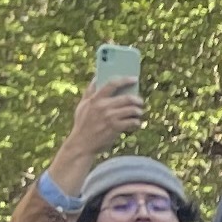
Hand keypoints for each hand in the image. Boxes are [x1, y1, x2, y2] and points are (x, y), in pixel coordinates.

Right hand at [49, 74, 141, 193]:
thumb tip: (96, 77)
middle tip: (140, 102)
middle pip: (127, 98)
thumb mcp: (82, 106)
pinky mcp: (115, 128)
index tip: (134, 79)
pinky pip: (132, 122)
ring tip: (138, 113)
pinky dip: (136, 122)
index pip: (112, 84)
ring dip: (138, 111)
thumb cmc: (83, 124)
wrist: (82, 144)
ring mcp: (110, 117)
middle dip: (137, 99)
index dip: (125, 80)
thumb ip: (90, 91)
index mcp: (95, 99)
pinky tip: (136, 124)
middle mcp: (103, 106)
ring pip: (132, 110)